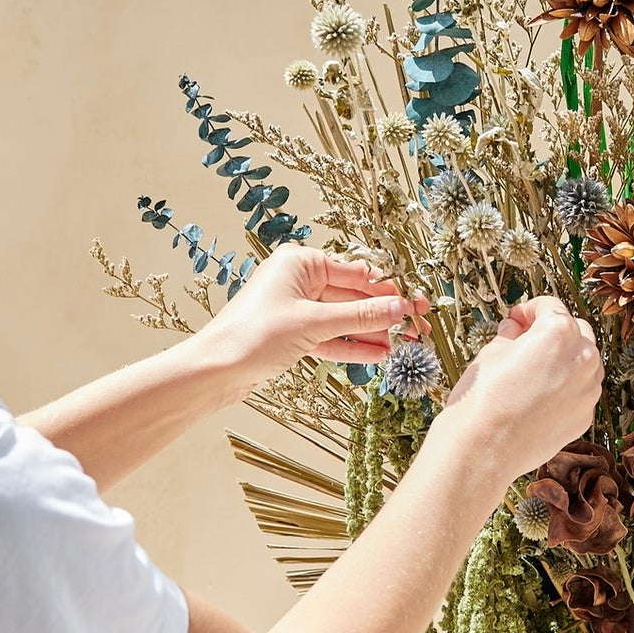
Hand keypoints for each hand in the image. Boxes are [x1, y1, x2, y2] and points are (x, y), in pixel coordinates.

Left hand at [194, 245, 431, 398]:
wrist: (215, 370)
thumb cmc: (254, 335)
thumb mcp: (315, 323)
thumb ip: (361, 316)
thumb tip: (399, 308)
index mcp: (300, 262)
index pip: (357, 273)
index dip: (389, 291)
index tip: (416, 304)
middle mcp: (298, 281)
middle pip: (353, 297)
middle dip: (385, 315)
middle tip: (418, 327)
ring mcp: (295, 309)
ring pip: (344, 320)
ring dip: (373, 334)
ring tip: (404, 346)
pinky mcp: (292, 336)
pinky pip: (330, 338)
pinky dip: (353, 347)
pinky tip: (379, 355)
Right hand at [442, 297, 602, 481]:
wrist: (484, 449)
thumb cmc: (483, 400)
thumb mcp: (491, 353)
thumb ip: (511, 336)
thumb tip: (515, 330)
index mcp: (559, 333)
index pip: (550, 306)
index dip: (529, 309)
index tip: (518, 318)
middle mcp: (582, 359)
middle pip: (575, 330)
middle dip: (553, 331)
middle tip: (526, 339)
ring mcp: (588, 390)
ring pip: (584, 362)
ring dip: (565, 359)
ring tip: (535, 369)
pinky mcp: (584, 416)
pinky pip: (580, 392)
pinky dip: (566, 387)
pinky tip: (540, 396)